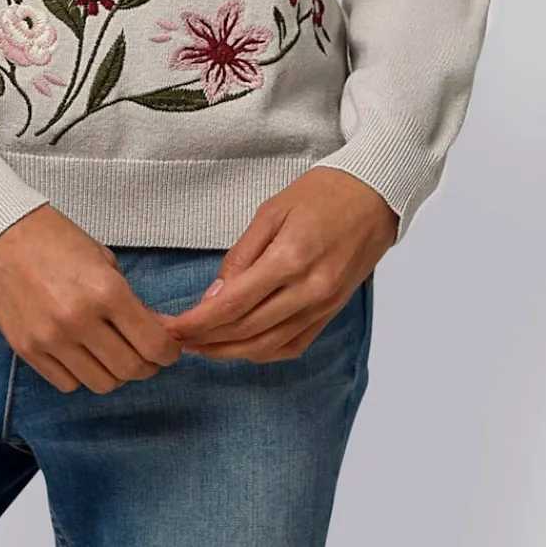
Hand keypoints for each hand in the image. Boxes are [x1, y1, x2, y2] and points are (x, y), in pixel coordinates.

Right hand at [0, 203, 183, 393]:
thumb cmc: (53, 237)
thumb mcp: (102, 258)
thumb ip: (129, 298)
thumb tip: (155, 329)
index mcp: (104, 291)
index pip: (153, 344)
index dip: (168, 351)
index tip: (169, 348)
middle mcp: (79, 321)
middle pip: (130, 370)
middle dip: (147, 365)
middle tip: (146, 354)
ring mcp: (51, 340)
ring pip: (101, 383)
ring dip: (115, 372)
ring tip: (113, 353)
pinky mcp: (27, 351)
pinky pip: (68, 383)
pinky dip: (82, 374)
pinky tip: (82, 353)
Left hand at [160, 167, 398, 362]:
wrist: (374, 198)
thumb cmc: (322, 194)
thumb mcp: (271, 212)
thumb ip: (241, 256)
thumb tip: (213, 296)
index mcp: (289, 259)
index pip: (233, 304)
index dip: (198, 322)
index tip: (171, 328)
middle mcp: (308, 291)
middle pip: (246, 331)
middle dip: (206, 340)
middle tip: (175, 339)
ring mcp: (322, 307)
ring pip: (267, 346)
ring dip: (230, 352)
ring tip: (200, 347)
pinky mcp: (331, 313)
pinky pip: (292, 345)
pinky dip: (262, 352)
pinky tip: (240, 347)